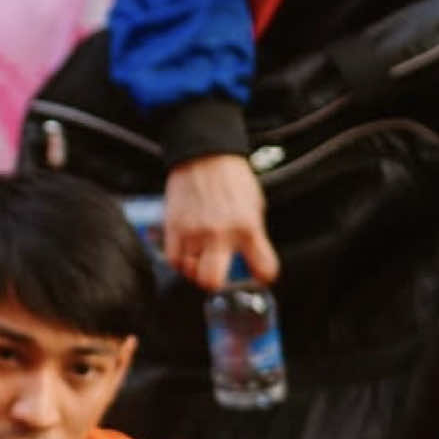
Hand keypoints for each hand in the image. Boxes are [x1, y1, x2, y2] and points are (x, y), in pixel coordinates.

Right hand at [164, 154, 278, 289]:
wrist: (204, 154)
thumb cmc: (231, 177)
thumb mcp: (255, 205)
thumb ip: (253, 235)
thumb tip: (250, 258)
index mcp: (248, 227)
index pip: (263, 269)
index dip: (263, 276)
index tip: (258, 274)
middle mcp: (220, 234)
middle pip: (212, 281)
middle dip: (218, 284)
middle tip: (221, 275)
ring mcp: (194, 232)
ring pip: (190, 273)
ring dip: (197, 270)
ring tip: (203, 258)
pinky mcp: (174, 227)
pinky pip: (174, 260)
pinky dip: (181, 261)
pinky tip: (189, 251)